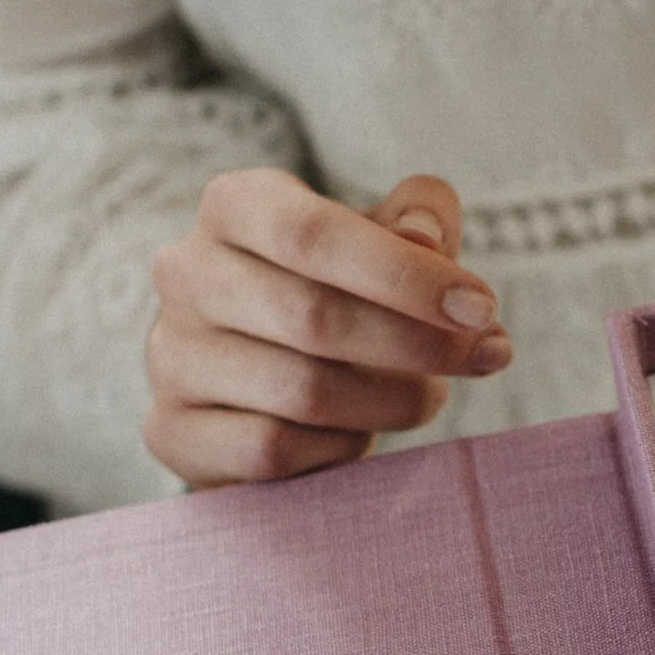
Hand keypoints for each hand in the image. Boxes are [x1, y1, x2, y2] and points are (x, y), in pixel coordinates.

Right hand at [145, 169, 512, 485]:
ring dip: (389, 401)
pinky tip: (361, 433)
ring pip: (301, 390)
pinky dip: (338, 448)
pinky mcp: (172, 429)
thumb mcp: (383, 244)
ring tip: (426, 396)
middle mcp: (186, 272)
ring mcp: (171, 355)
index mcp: (235, 206)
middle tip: (484, 358)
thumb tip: (426, 239)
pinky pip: (272, 448)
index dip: (405, 274)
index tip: (482, 308)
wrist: (259, 380)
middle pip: (312, 315)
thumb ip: (419, 224)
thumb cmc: (336, 293)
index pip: (311, 232)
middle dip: (417, 344)